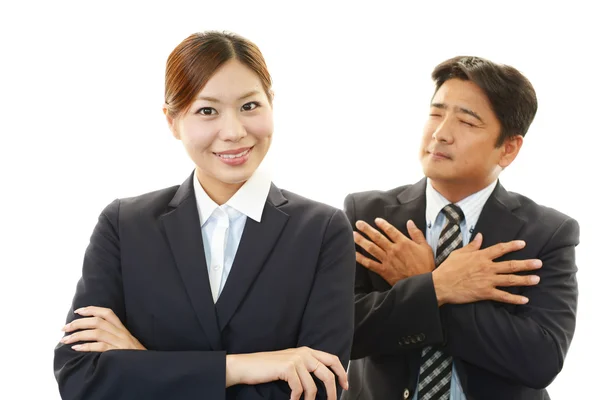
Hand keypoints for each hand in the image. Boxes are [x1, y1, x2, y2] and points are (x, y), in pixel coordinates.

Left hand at [61, 306, 145, 351]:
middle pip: (98, 321)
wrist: (146, 364)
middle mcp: (120, 332)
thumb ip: (113, 335)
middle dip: (78, 323)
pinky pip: (100, 347)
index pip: (107, 312)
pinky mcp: (117, 352)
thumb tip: (92, 332)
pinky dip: (86, 346)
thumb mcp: (125, 341)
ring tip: (65, 339)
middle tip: (65, 328)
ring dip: (78, 335)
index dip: (92, 309)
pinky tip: (76, 348)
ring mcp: (119, 342)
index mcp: (122, 328)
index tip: (78, 311)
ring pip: (97, 332)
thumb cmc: (133, 354)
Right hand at [226, 347, 347, 399]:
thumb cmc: (268, 367)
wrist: (247, 366)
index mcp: (307, 351)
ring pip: (313, 386)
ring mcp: (296, 359)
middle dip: (332, 391)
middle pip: (327, 374)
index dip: (341, 373)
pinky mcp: (288, 367)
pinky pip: (299, 389)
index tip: (345, 386)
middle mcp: (304, 353)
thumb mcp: (291, 363)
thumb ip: (306, 367)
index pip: (332, 359)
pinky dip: (296, 398)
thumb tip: (322, 382)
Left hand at [353, 218, 434, 284]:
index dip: (382, 224)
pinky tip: (354, 254)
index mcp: (403, 243)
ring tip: (353, 234)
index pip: (390, 230)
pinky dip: (361, 259)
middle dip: (367, 229)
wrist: (423, 283)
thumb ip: (416, 234)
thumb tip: (410, 222)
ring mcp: (387, 260)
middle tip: (358, 223)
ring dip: (361, 240)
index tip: (376, 220)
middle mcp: (393, 250)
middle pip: (377, 237)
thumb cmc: (426, 266)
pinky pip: (370, 263)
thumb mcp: (425, 247)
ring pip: (371, 248)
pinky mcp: (384, 270)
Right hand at [432, 233, 541, 305]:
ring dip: (525, 279)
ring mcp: (487, 281)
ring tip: (537, 279)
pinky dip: (514, 298)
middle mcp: (487, 267)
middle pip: (510, 265)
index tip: (523, 244)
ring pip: (510, 279)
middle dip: (526, 264)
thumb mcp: (458, 253)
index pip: (500, 249)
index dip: (512, 246)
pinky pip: (503, 296)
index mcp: (480, 256)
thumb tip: (480, 236)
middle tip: (539, 263)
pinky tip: (524, 299)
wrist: (441, 285)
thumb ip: (472, 246)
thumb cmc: (448, 268)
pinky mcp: (485, 293)